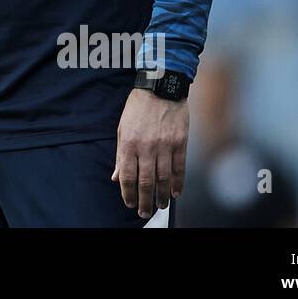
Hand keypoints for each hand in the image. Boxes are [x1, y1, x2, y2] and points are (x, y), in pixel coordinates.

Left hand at [112, 88, 188, 219]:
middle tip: (144, 211)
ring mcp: (165, 145)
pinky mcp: (181, 142)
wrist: (161, 87)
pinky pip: (180, 167)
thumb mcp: (122, 128)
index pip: (128, 176)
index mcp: (130, 143)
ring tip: (160, 205)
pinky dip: (178, 183)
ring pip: (164, 178)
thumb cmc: (138, 108)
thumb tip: (117, 177)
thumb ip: (120, 154)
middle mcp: (147, 146)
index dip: (127, 193)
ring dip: (162, 195)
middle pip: (146, 181)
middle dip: (144, 200)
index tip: (128, 203)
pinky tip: (176, 193)